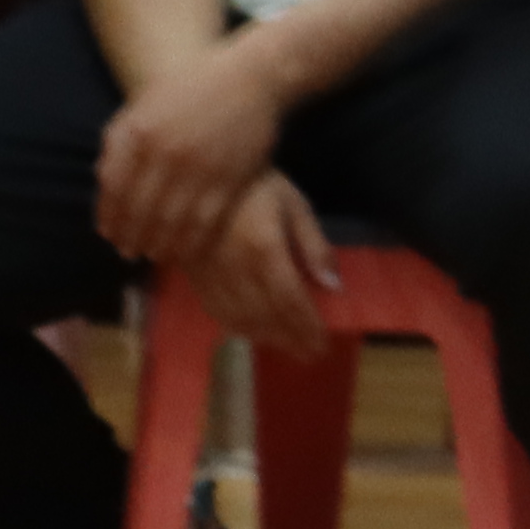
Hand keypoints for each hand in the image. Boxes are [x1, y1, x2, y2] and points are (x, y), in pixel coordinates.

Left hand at [92, 27, 293, 280]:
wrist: (253, 76)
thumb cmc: (195, 85)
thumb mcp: (147, 101)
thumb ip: (121, 137)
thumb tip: (102, 179)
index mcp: (138, 130)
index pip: (113, 187)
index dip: (109, 216)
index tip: (108, 233)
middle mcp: (164, 152)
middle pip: (138, 210)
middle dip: (129, 237)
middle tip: (128, 252)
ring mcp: (198, 169)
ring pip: (169, 223)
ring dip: (158, 245)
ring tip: (154, 254)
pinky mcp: (229, 181)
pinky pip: (204, 224)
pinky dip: (191, 243)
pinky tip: (185, 250)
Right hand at [200, 171, 345, 357]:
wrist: (197, 174)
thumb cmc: (257, 184)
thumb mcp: (295, 205)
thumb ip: (314, 246)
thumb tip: (333, 286)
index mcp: (264, 249)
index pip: (291, 300)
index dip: (307, 327)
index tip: (323, 344)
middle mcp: (237, 269)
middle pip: (268, 317)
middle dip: (292, 339)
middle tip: (312, 354)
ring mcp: (213, 275)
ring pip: (242, 320)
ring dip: (268, 338)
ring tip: (289, 346)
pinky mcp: (196, 277)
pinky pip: (217, 312)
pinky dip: (239, 328)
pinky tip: (253, 332)